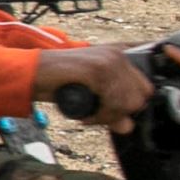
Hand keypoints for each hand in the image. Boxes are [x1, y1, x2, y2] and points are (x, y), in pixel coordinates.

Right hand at [33, 45, 153, 127]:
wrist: (32, 74)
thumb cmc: (61, 81)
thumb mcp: (94, 93)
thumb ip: (113, 107)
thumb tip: (127, 126)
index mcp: (122, 53)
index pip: (147, 86)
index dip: (133, 103)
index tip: (116, 111)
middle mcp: (119, 54)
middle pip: (142, 96)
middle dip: (122, 112)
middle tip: (99, 114)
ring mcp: (109, 60)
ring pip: (129, 103)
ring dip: (109, 116)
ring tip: (90, 114)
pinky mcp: (97, 70)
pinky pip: (113, 104)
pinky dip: (100, 115)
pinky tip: (86, 113)